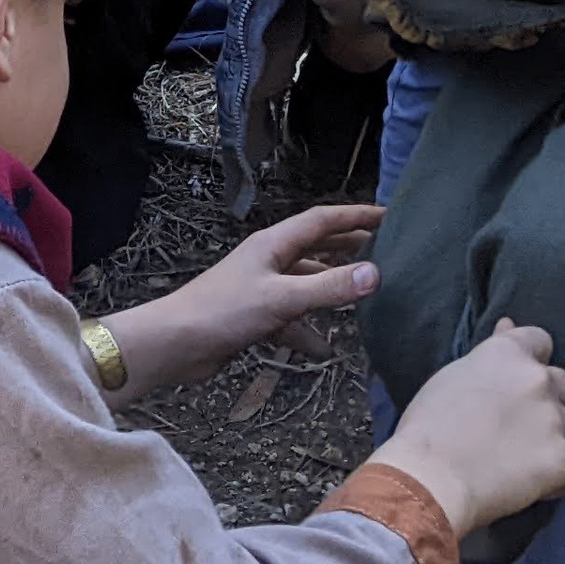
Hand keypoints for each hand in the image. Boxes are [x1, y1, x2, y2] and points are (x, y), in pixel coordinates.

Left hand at [102, 205, 381, 395]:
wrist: (176, 344)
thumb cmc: (224, 312)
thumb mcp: (282, 299)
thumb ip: (328, 288)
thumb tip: (375, 273)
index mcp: (274, 244)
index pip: (322, 220)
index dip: (355, 215)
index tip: (389, 215)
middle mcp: (269, 260)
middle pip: (316, 248)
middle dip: (348, 248)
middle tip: (385, 251)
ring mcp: (260, 288)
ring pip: (305, 284)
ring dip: (331, 291)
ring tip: (364, 298)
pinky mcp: (253, 316)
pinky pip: (290, 318)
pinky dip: (307, 331)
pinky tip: (325, 348)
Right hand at [370, 319, 564, 535]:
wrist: (431, 476)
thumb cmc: (428, 425)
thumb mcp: (454, 376)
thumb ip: (490, 354)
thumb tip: (509, 325)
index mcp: (507, 353)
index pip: (540, 340)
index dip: (532, 361)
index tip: (517, 382)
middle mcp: (537, 379)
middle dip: (551, 401)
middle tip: (522, 425)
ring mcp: (553, 419)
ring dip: (554, 440)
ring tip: (523, 460)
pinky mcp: (563, 460)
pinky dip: (558, 479)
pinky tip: (532, 485)